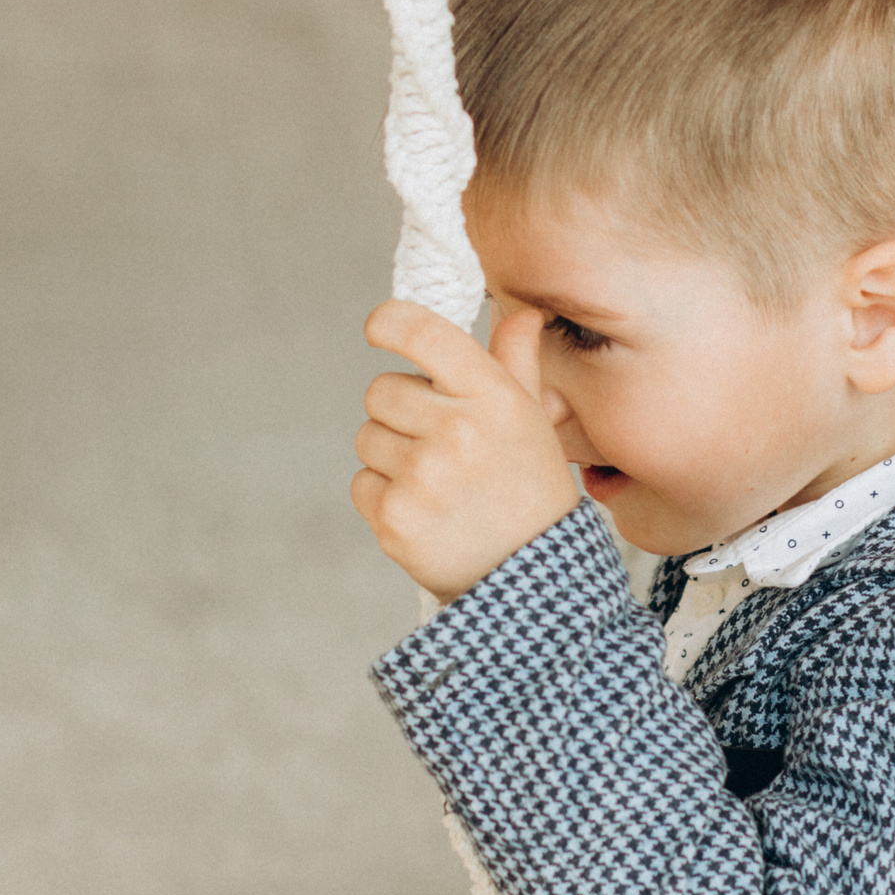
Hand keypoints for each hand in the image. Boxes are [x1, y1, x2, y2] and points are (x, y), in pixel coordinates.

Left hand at [352, 300, 581, 600]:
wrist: (533, 579)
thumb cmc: (530, 488)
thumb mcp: (532, 421)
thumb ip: (517, 363)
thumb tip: (522, 315)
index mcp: (492, 396)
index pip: (420, 332)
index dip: (387, 323)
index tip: (378, 331)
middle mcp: (456, 431)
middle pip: (380, 390)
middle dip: (400, 412)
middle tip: (438, 442)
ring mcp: (422, 477)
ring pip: (368, 437)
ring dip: (392, 455)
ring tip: (437, 482)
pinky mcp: (394, 519)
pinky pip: (362, 483)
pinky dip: (384, 496)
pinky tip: (425, 510)